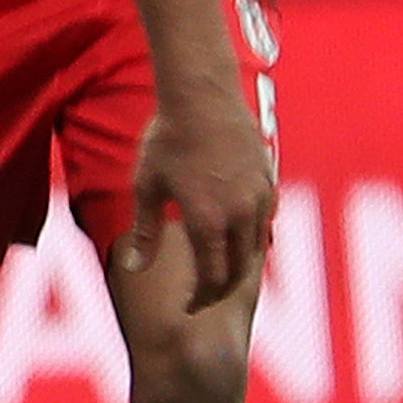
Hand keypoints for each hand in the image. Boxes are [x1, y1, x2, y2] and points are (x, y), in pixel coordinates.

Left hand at [120, 82, 276, 315]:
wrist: (201, 96)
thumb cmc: (167, 140)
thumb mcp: (147, 187)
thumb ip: (145, 232)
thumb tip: (135, 269)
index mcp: (207, 221)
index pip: (212, 278)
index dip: (201, 298)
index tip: (188, 306)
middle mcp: (239, 214)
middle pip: (238, 269)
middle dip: (220, 289)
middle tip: (203, 297)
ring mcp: (258, 196)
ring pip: (256, 247)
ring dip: (239, 265)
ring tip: (220, 273)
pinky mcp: (267, 179)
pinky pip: (266, 220)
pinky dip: (253, 238)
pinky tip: (237, 239)